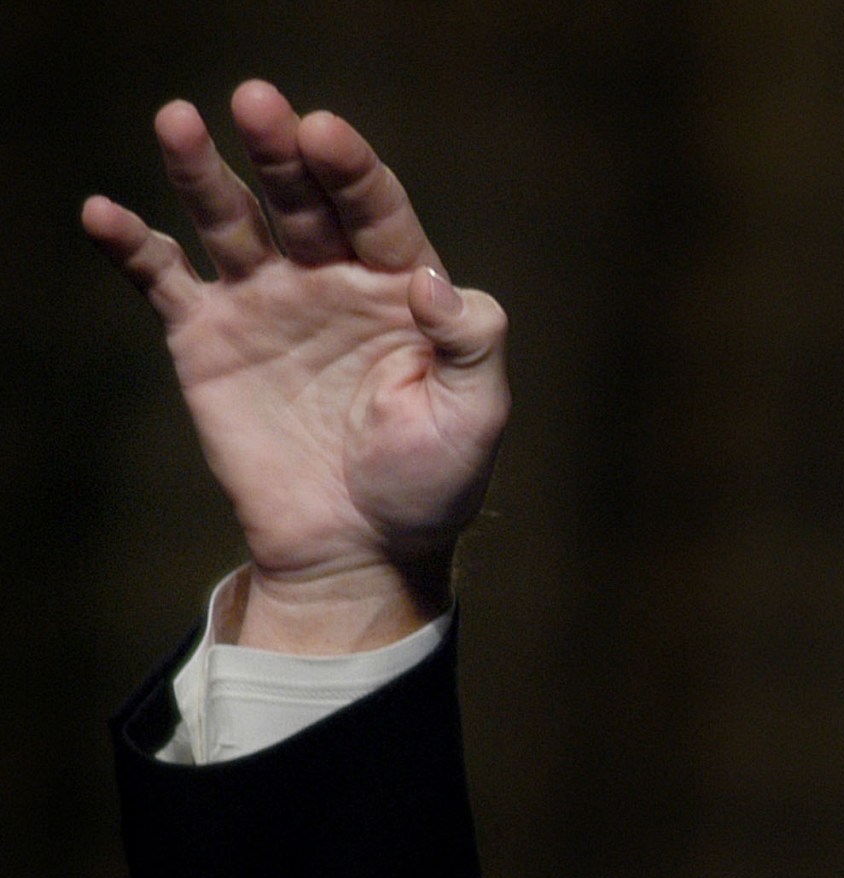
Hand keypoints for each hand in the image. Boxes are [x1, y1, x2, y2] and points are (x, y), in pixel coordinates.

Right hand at [83, 80, 507, 651]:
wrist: (359, 549)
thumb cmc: (430, 482)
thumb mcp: (475, 415)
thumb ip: (471, 344)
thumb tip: (438, 285)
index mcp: (400, 286)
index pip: (377, 211)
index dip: (353, 170)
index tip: (325, 133)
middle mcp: (329, 279)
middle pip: (302, 199)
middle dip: (280, 152)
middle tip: (257, 100)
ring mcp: (265, 303)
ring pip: (229, 221)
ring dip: (202, 172)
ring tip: (178, 119)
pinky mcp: (207, 339)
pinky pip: (165, 280)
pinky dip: (135, 246)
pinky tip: (107, 215)